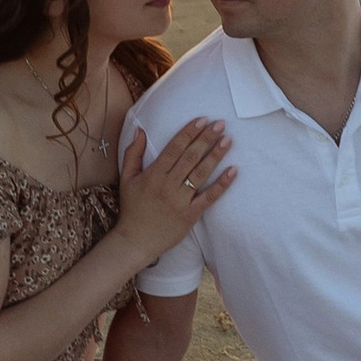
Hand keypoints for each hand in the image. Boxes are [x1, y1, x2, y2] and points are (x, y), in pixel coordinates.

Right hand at [114, 116, 234, 260]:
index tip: (202, 120)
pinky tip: (233, 171)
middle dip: (206, 138)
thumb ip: (132, 153)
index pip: (174, 148)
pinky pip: (209, 197)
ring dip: (216, 155)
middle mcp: (168, 185)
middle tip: (220, 124)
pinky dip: (222, 184)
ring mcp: (180, 201)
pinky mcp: (190, 215)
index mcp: (153, 175)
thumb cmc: (132, 208)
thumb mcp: (127, 178)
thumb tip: (139, 131)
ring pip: (200, 174)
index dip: (189, 133)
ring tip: (228, 140)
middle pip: (190, 157)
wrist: (136, 240)